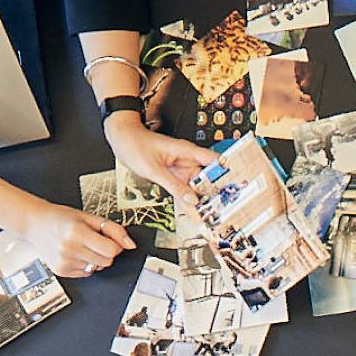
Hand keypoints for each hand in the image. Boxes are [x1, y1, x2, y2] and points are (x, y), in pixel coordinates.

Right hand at [14, 200, 134, 277]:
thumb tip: (130, 244)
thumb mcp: (89, 217)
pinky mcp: (61, 271)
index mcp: (77, 233)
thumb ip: (113, 229)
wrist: (35, 223)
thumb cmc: (61, 218)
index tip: (109, 239)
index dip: (115, 245)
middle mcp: (69, 249)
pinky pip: (86, 273)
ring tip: (81, 245)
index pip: (111, 250)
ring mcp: (64, 262)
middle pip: (106, 262)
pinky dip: (84, 264)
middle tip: (94, 240)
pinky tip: (74, 253)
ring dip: (94, 258)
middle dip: (106, 252)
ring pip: (97, 268)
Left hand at [104, 114, 218, 211]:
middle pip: (208, 178)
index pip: (214, 161)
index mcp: (187, 151)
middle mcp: (187, 160)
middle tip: (222, 210)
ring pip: (197, 187)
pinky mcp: (173, 176)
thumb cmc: (136, 145)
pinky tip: (194, 213)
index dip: (226, 174)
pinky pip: (184, 190)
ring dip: (202, 200)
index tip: (233, 188)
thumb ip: (174, 186)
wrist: (122, 139)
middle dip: (215, 193)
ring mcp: (181, 169)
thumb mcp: (155, 169)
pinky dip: (188, 201)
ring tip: (210, 216)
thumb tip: (192, 200)